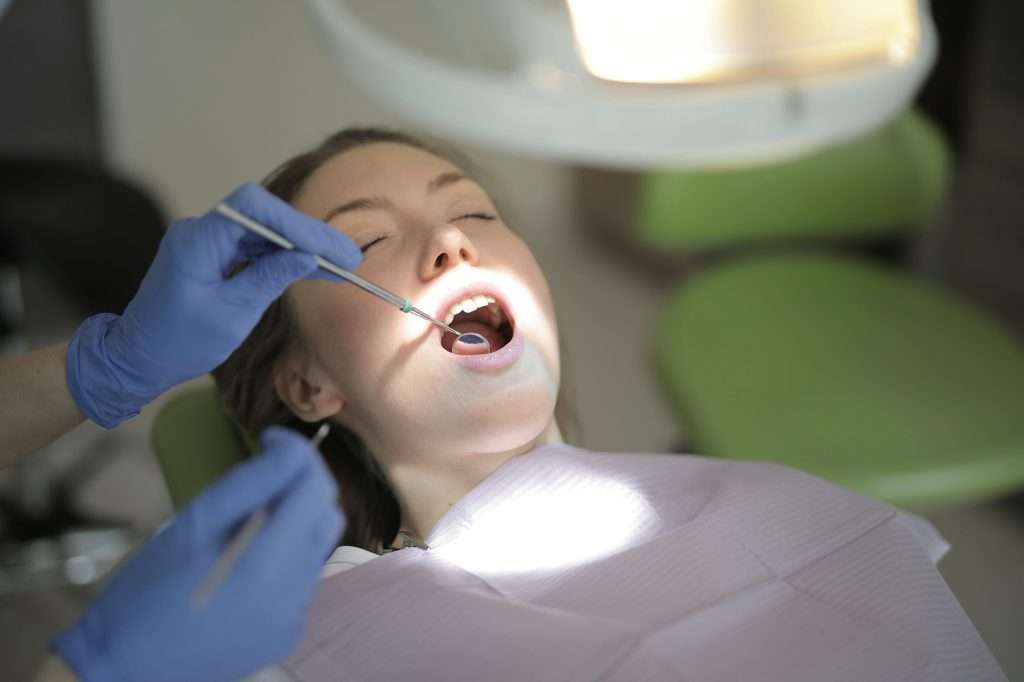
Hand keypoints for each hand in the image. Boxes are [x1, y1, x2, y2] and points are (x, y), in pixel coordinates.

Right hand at [53, 427, 344, 681]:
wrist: (124, 666)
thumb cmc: (147, 590)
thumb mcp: (192, 525)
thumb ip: (248, 484)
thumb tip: (289, 452)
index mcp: (267, 563)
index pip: (316, 488)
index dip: (299, 453)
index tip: (270, 440)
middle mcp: (294, 594)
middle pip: (326, 516)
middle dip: (302, 485)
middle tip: (261, 477)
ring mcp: (294, 617)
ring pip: (315, 547)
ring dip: (294, 522)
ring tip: (247, 522)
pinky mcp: (287, 634)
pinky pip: (301, 581)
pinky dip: (283, 559)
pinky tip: (243, 564)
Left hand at [66, 183, 360, 427]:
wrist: (138, 358)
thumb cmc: (179, 341)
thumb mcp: (232, 313)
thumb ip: (269, 278)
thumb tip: (306, 256)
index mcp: (198, 240)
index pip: (254, 208)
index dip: (296, 222)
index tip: (329, 247)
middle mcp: (201, 231)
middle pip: (263, 216)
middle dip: (307, 235)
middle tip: (347, 257)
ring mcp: (206, 242)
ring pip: (262, 232)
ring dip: (300, 247)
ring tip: (339, 266)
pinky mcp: (211, 256)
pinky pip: (252, 247)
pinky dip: (282, 257)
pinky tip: (311, 268)